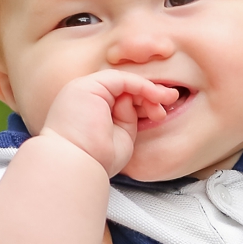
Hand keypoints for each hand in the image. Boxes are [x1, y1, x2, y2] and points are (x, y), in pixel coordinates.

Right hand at [41, 71, 179, 176]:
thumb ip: (129, 117)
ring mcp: (85, 89)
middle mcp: (86, 96)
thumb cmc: (96, 158)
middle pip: (123, 88)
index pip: (121, 98)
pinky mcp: (88, 85)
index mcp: (90, 109)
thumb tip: (139, 102)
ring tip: (164, 103)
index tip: (161, 114)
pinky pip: (122, 79)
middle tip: (166, 108)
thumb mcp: (121, 136)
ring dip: (148, 91)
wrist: (76, 164)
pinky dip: (141, 86)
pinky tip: (155, 96)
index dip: (144, 102)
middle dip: (149, 95)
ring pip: (123, 82)